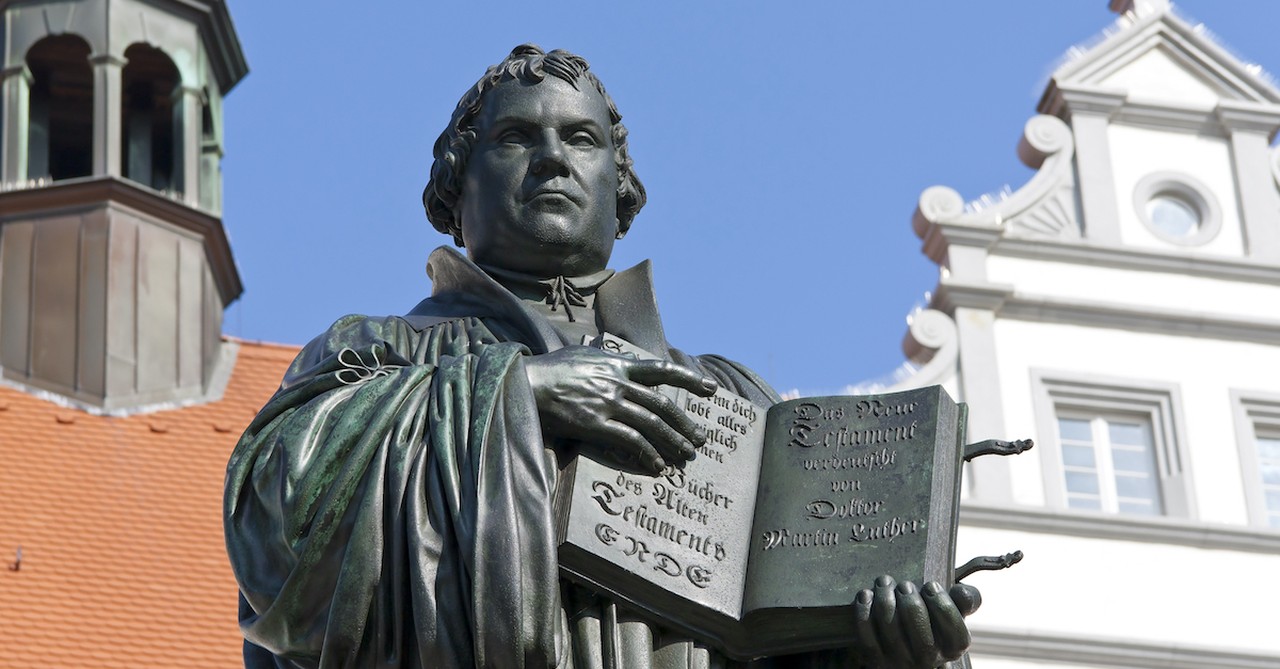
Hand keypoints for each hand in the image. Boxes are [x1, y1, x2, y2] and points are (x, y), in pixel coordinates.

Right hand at [524, 346, 717, 473]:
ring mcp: (608, 403)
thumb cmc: (550, 370)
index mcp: (617, 365)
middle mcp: (617, 383)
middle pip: (661, 404)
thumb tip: (618, 366)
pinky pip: (631, 441)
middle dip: (684, 423)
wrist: (525, 382)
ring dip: (673, 442)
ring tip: (686, 455)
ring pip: (651, 424)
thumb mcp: (583, 356)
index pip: (660, 370)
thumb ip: (605, 363)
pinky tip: (658, 466)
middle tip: (700, 438)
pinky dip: (648, 454)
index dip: (688, 380)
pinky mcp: (596, 424)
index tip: (710, 389)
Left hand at [851, 576, 978, 667]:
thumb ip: (964, 600)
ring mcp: (900, 661)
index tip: (931, 585)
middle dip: (909, 598)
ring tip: (885, 582)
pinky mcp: (876, 659)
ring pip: (889, 626)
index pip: (951, 623)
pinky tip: (867, 594)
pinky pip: (866, 634)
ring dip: (884, 597)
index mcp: (953, 647)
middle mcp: (928, 659)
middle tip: (905, 585)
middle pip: (918, 625)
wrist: (909, 654)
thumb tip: (962, 591)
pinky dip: (864, 610)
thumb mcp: (954, 614)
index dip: (939, 600)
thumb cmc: (933, 625)